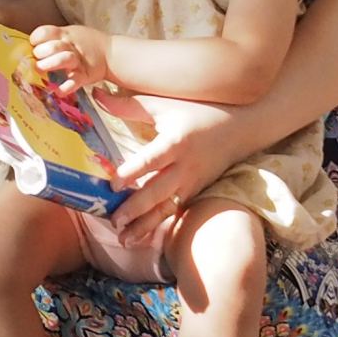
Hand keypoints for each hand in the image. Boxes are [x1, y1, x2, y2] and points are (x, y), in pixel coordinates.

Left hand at [30, 22, 111, 88]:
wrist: (111, 53)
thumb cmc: (83, 44)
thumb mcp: (69, 35)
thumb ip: (52, 40)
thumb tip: (29, 48)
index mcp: (64, 34)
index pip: (44, 32)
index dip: (36, 38)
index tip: (33, 44)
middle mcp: (70, 46)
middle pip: (52, 46)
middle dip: (41, 52)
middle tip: (37, 59)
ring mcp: (78, 61)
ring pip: (64, 59)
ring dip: (51, 64)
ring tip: (42, 69)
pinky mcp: (84, 75)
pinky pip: (74, 81)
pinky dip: (67, 87)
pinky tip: (59, 91)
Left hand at [110, 95, 246, 250]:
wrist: (240, 129)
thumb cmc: (198, 112)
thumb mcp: (164, 105)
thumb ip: (129, 105)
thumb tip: (97, 96)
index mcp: (176, 142)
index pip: (152, 160)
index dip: (132, 172)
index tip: (113, 184)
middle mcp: (185, 167)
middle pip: (158, 191)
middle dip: (136, 209)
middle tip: (114, 221)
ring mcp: (192, 183)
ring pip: (166, 208)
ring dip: (145, 225)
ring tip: (123, 240)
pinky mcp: (194, 193)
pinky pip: (174, 211)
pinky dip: (157, 225)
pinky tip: (139, 238)